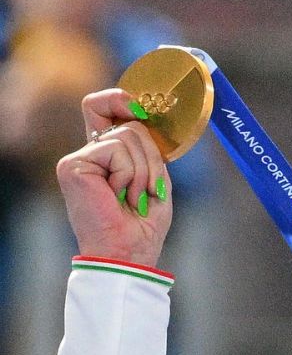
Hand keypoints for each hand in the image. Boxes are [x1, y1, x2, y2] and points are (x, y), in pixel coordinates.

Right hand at [56, 88, 172, 266]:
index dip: (121, 99)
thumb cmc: (142, 228)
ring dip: (142, 171)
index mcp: (106, 157)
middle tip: (148, 190)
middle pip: (128, 123)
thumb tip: (144, 115)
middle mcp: (89, 155)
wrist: (129, 255)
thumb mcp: (155, 180)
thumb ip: (149, 147)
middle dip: (151, 157)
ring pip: (126, 135)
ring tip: (132, 199)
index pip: (103, 107)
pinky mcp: (73, 166)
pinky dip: (128, 175)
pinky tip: (119, 197)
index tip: (142, 109)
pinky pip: (115, 150)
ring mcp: (78, 160)